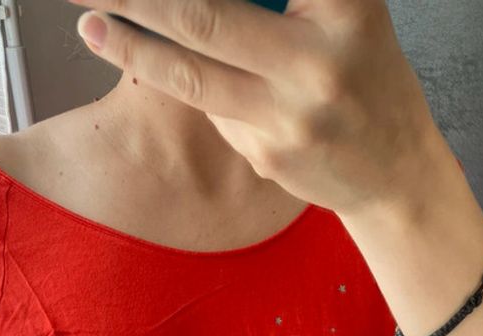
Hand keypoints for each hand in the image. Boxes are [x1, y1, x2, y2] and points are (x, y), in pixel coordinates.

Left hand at [68, 0, 440, 215]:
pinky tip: (160, 64)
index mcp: (343, 4)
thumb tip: (185, 4)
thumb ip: (278, 0)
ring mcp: (290, 114)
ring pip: (192, 73)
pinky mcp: (267, 154)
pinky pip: (211, 109)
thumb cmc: (365, 76)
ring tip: (87, 23)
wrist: (394, 171)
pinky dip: (180, 82)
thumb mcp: (344, 14)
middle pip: (203, 16)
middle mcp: (317, 58)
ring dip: (130, 46)